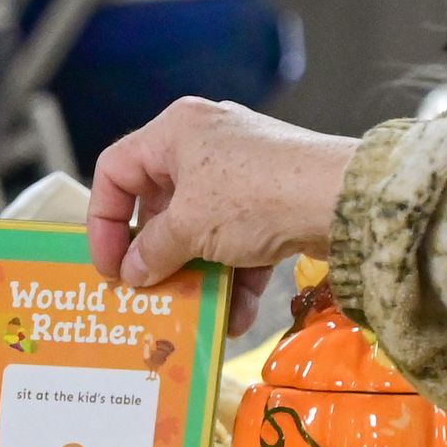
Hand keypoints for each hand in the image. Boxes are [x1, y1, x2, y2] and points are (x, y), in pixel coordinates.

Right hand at [88, 97, 355, 288]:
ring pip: (202, 228)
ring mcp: (244, 171)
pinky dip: (233, 275)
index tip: (109, 265)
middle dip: (155, 255)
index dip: (103, 221)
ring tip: (192, 311)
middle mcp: (207, 143)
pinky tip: (235, 315)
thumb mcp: (190, 227)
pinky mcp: (274, 198)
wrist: (343, 201)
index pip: (116, 170)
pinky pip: (239, 239)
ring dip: (196, 273)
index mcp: (175, 131)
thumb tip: (134, 270)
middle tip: (147, 291)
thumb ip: (152, 250)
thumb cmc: (256, 195)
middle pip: (161, 204)